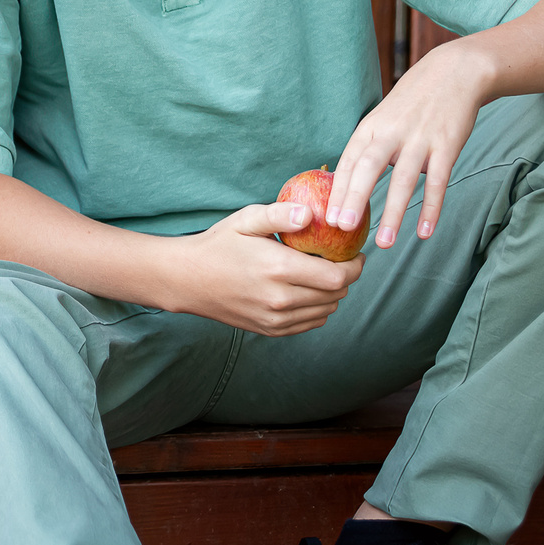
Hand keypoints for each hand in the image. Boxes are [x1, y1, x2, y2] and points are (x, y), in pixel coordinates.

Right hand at [160, 203, 362, 335]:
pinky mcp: (270, 330)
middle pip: (336, 295)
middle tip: (340, 260)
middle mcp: (280, 299)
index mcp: (278, 269)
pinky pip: (310, 323)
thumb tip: (311, 214)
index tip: (355, 253)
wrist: (188, 280)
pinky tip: (307, 291)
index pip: (337, 277)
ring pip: (326, 311)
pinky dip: (317, 308)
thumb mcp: (247, 219)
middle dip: (346, 277)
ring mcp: (276, 319)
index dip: (355, 266)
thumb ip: (280, 214)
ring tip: (321, 274)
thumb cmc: (220, 244)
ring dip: (332, 294)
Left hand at [326, 42, 490, 249]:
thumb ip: (366, 149)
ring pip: (404, 180)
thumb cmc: (412, 103)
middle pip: (369, 167)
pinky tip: (425, 232)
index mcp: (371, 128)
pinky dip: (431, 208)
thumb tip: (343, 184)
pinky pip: (438, 182)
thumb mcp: (382, 119)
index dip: (337, 190)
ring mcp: (420, 139)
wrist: (454, 73)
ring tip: (385, 243)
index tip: (327, 218)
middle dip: (354, 198)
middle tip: (342, 228)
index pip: (349, 162)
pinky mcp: (447, 146)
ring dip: (394, 213)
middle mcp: (392, 133)